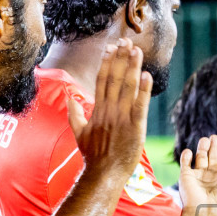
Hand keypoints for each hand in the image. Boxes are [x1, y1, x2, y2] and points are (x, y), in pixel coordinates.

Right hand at [67, 40, 151, 176]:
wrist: (103, 174)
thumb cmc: (92, 156)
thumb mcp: (78, 133)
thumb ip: (74, 113)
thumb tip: (69, 97)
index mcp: (98, 110)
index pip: (102, 80)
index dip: (107, 62)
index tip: (111, 47)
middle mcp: (109, 111)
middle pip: (115, 78)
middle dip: (121, 58)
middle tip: (126, 41)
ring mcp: (122, 119)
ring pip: (127, 88)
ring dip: (132, 67)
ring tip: (137, 50)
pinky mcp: (135, 128)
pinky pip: (140, 106)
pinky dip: (143, 90)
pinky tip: (147, 75)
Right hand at [179, 135, 216, 215]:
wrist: (203, 212)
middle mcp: (210, 177)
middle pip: (213, 158)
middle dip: (214, 147)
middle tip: (215, 137)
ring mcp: (198, 176)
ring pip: (200, 158)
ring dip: (202, 148)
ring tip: (205, 139)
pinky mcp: (186, 176)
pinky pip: (185, 163)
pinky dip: (186, 156)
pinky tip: (189, 151)